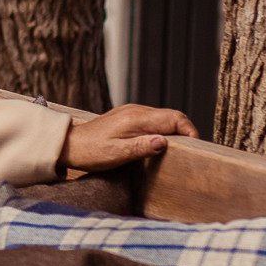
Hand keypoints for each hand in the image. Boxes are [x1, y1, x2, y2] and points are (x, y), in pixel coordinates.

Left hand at [59, 104, 198, 172]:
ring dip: (174, 131)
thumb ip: (142, 147)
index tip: (196, 147)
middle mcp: (136, 111)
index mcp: (136, 118)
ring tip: (180, 149)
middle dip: (186, 131)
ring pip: (163, 117)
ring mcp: (131, 112)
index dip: (189, 131)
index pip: (174, 118)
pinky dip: (163, 130)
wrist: (69, 145)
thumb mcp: (118, 154)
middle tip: (192, 150)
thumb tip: (165, 142)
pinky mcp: (127, 117)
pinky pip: (153, 120)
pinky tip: (161, 144)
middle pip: (172, 116)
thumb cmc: (91, 152)